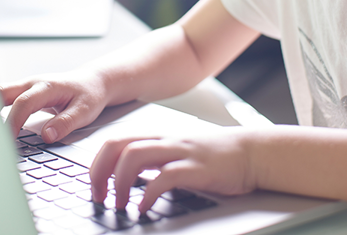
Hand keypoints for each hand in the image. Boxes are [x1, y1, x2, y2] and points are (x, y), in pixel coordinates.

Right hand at [0, 69, 108, 142]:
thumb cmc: (89, 95)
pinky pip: (4, 100)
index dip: (14, 122)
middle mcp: (33, 83)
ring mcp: (26, 87)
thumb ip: (65, 123)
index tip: (8, 140)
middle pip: (1, 92)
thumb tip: (47, 136)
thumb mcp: (85, 111)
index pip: (23, 103)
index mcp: (47, 87)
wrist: (93, 82)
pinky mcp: (24, 93)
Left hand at [89, 129, 257, 212]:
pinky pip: (164, 177)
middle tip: (99, 196)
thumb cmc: (214, 157)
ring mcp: (179, 152)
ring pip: (134, 156)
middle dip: (100, 171)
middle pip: (117, 145)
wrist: (251, 152)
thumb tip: (128, 179)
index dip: (97, 163)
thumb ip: (154, 162)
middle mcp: (164, 141)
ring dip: (119, 182)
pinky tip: (144, 209)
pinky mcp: (196, 168)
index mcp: (157, 138)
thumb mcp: (178, 154)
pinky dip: (148, 194)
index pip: (114, 141)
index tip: (95, 186)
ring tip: (119, 204)